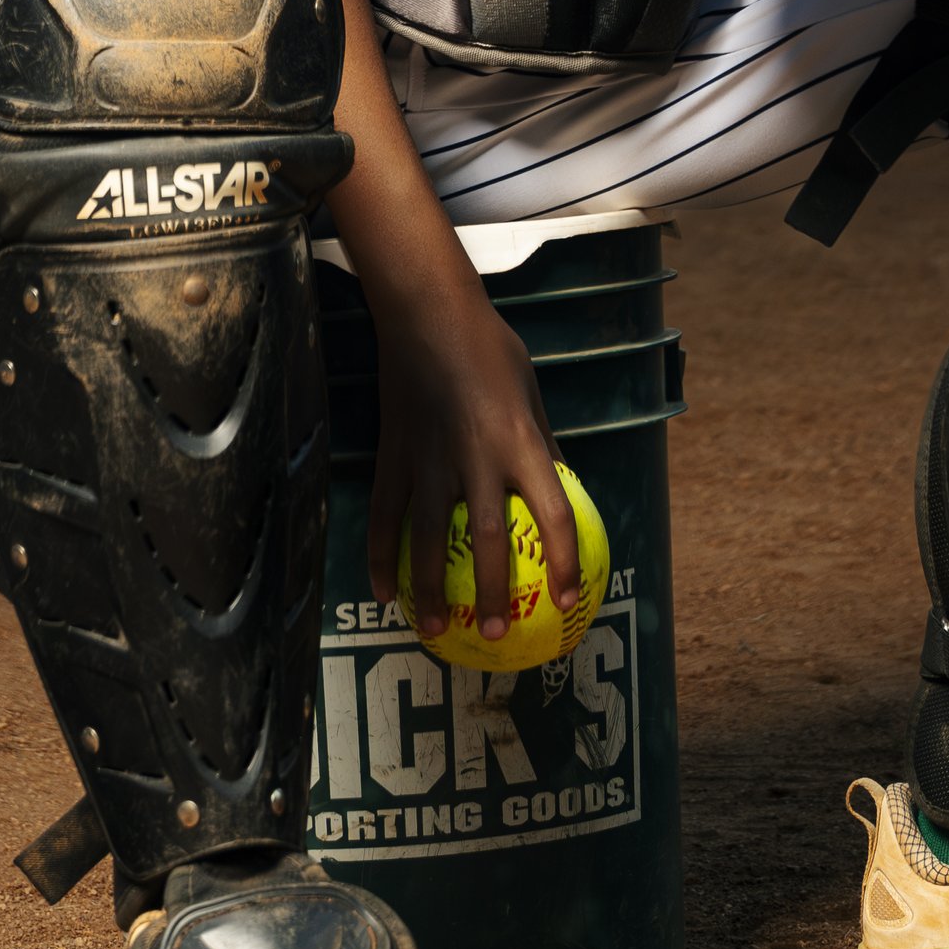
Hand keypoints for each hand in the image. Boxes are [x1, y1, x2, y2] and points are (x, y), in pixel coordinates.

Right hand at [362, 260, 582, 644]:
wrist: (426, 313)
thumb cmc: (489, 347)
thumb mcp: (531, 392)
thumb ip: (542, 444)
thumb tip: (560, 487)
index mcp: (520, 442)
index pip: (553, 514)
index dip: (563, 563)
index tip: (566, 600)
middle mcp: (477, 458)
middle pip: (488, 541)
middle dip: (492, 593)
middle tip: (495, 635)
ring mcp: (429, 460)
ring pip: (429, 539)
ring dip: (430, 590)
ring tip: (434, 630)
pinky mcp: (394, 456)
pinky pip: (385, 515)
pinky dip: (382, 557)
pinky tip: (384, 592)